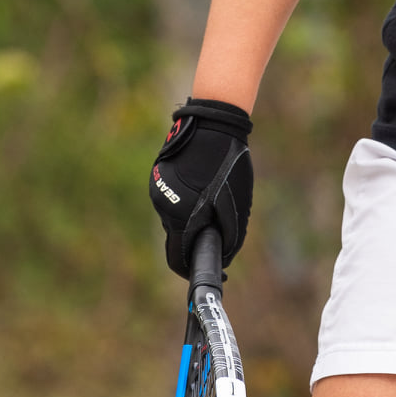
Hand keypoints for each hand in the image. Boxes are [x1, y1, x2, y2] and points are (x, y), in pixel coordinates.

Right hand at [149, 98, 252, 277]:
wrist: (213, 123)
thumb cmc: (229, 163)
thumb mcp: (237, 203)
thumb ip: (230, 233)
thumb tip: (225, 258)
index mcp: (182, 216)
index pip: (178, 259)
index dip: (191, 270)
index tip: (209, 273)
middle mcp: (164, 206)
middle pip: (179, 238)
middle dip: (197, 240)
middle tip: (220, 231)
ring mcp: (158, 190)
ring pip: (177, 217)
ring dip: (194, 217)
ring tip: (215, 197)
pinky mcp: (159, 177)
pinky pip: (174, 199)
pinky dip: (189, 200)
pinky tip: (203, 184)